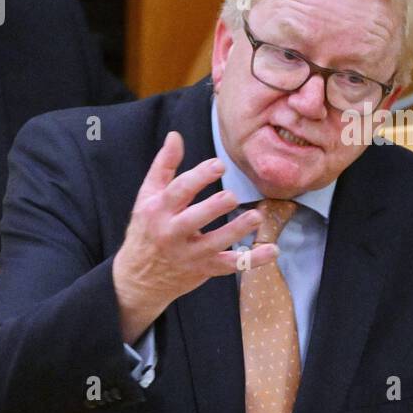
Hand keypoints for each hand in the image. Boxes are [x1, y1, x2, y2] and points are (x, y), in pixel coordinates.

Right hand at [112, 132, 278, 341]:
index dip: (199, 177)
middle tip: (233, 195)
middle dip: (214, 208)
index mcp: (157, 211)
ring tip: (256, 217)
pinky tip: (272, 250)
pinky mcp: (204, 269)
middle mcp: (171, 234)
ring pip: (215, 245)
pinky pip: (231, 266)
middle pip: (193, 220)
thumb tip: (175, 135)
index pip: (178, 191)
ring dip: (236, 231)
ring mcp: (189, 255)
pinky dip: (253, 261)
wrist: (139, 278)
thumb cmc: (147, 229)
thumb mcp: (148, 196)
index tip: (219, 164)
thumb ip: (164, 165)